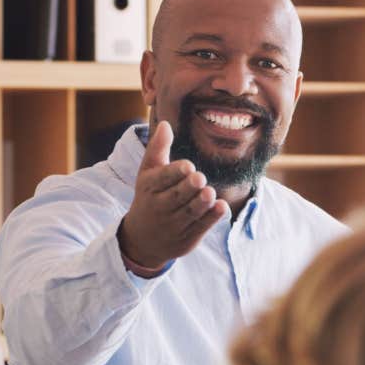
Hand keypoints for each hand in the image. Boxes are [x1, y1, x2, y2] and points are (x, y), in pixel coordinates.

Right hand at [118, 120, 230, 272]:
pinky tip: (221, 206)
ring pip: (190, 213)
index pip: (162, 179)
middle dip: (188, 188)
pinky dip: (211, 218)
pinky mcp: (187, 238)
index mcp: (150, 187)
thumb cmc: (149, 197)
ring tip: (209, 192)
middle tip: (200, 178)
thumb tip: (166, 124)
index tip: (188, 166)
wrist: (142, 240)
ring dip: (201, 203)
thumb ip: (158, 148)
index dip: (175, 173)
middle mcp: (160, 207)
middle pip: (177, 197)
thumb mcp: (147, 173)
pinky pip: (201, 228)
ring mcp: (174, 225)